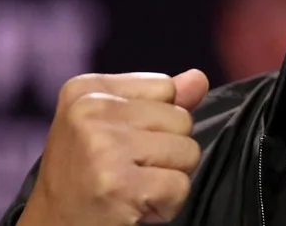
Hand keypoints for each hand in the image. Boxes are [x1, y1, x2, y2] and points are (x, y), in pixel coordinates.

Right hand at [18, 69, 209, 225]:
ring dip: (168, 179)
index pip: (166, 87)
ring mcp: (103, 146)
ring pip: (188, 152)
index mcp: (86, 89)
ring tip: (132, 188)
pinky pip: (180, 186)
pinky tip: (134, 208)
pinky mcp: (118, 184)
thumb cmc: (86, 177)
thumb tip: (199, 78)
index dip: (157, 123)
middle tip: (128, 172)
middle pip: (182, 119)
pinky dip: (166, 205)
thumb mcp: (111, 127)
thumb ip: (157, 102)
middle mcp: (90, 111)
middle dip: (167, 152)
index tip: (122, 146)